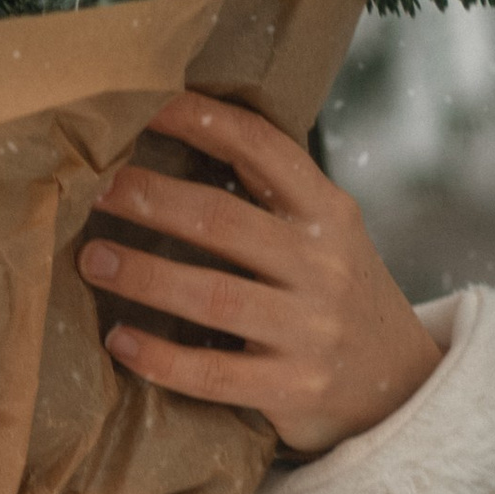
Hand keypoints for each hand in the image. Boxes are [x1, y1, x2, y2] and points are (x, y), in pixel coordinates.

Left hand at [77, 91, 442, 457]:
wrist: (401, 386)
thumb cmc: (340, 297)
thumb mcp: (329, 235)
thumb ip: (273, 197)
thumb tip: (177, 139)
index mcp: (329, 213)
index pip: (263, 149)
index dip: (201, 121)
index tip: (147, 105)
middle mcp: (323, 266)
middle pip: (223, 222)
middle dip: (151, 199)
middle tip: (97, 188)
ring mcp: (310, 331)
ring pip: (212, 297)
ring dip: (142, 275)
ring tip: (93, 259)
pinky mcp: (292, 388)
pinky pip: (212, 373)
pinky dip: (159, 357)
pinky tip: (119, 341)